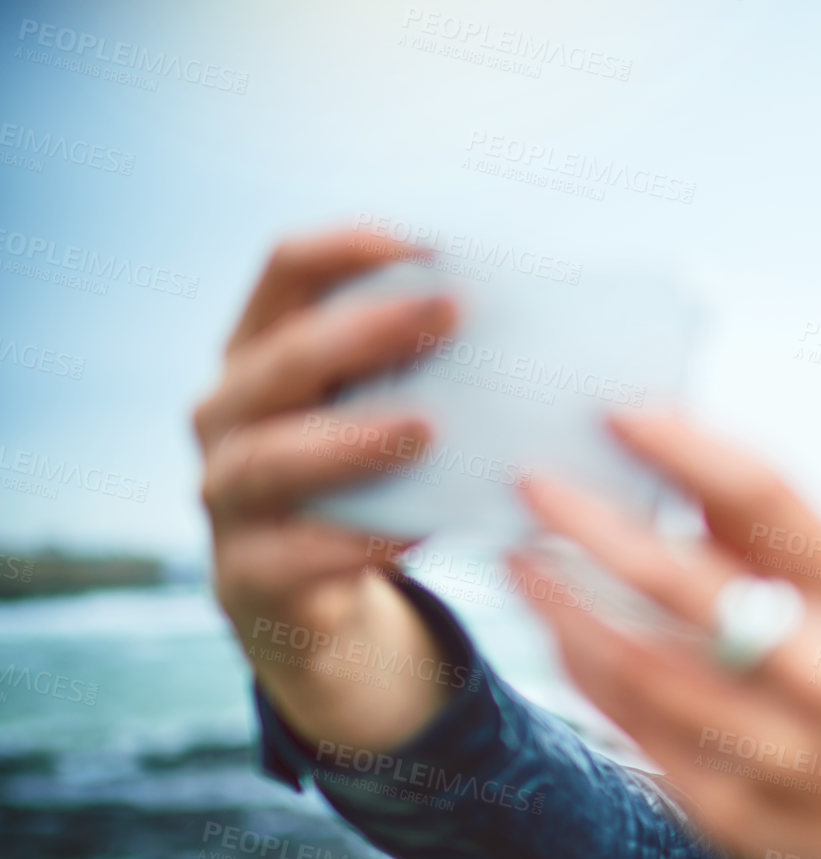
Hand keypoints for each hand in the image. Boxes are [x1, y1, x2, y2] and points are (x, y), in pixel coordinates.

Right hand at [193, 229, 461, 751]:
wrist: (329, 614)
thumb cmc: (377, 489)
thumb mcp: (397, 417)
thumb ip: (436, 370)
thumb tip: (555, 324)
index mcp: (263, 352)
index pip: (288, 271)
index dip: (349, 245)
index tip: (431, 240)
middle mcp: (229, 413)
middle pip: (283, 357)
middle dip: (368, 330)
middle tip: (453, 312)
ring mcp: (224, 495)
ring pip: (272, 458)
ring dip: (352, 440)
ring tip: (427, 430)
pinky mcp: (244, 575)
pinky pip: (292, 556)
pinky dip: (351, 543)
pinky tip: (412, 532)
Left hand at [509, 413, 820, 858]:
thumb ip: (770, 533)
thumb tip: (668, 444)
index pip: (770, 501)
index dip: (688, 448)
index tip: (616, 411)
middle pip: (688, 585)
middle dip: (595, 526)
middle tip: (530, 482)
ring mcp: (777, 756)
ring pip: (642, 670)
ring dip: (566, 605)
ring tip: (519, 558)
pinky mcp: (731, 815)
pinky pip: (636, 732)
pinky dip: (589, 674)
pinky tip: (561, 634)